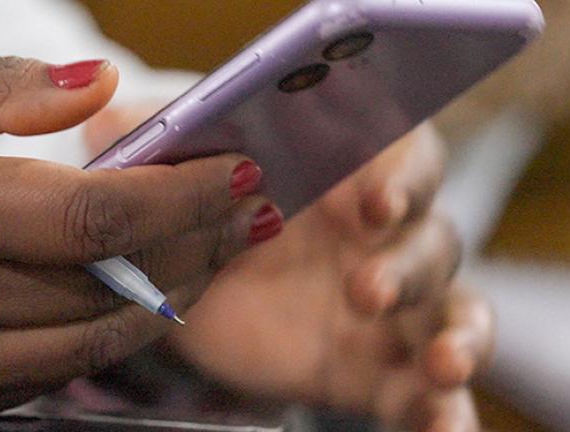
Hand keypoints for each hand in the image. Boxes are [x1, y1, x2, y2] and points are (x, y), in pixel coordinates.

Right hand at [0, 56, 282, 421]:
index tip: (233, 175)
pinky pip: (37, 382)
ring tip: (206, 257)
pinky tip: (127, 300)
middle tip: (243, 215)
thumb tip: (98, 89)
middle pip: (103, 288)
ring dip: (160, 302)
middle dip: (193, 249)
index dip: (179, 197)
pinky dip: (94, 341)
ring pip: (84, 350)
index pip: (87, 216)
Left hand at [171, 125, 490, 430]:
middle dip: (407, 264)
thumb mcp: (182, 165)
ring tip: (444, 365)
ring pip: (454, 313)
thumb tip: (109, 122)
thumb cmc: (209, 199)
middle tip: (366, 289)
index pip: (402, 156)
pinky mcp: (376, 369)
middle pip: (429, 238)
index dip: (399, 176)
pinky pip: (425, 393)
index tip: (376, 202)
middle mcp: (386, 234)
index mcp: (351, 168)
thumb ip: (162, 142)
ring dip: (460, 338)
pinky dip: (444, 414)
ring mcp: (391, 306)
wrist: (196, 278)